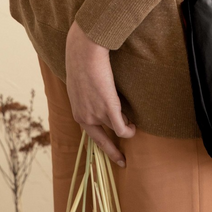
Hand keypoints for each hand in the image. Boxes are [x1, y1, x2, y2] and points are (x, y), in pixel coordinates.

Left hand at [65, 18, 135, 167]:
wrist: (84, 51)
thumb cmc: (81, 61)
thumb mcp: (79, 84)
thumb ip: (86, 97)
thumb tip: (97, 100)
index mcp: (77, 111)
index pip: (90, 135)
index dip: (102, 145)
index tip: (111, 154)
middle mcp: (84, 117)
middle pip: (102, 140)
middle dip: (113, 152)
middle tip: (123, 161)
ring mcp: (96, 114)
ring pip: (116, 129)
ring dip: (125, 128)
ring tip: (131, 122)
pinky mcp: (108, 108)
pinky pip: (122, 129)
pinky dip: (129, 131)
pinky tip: (134, 127)